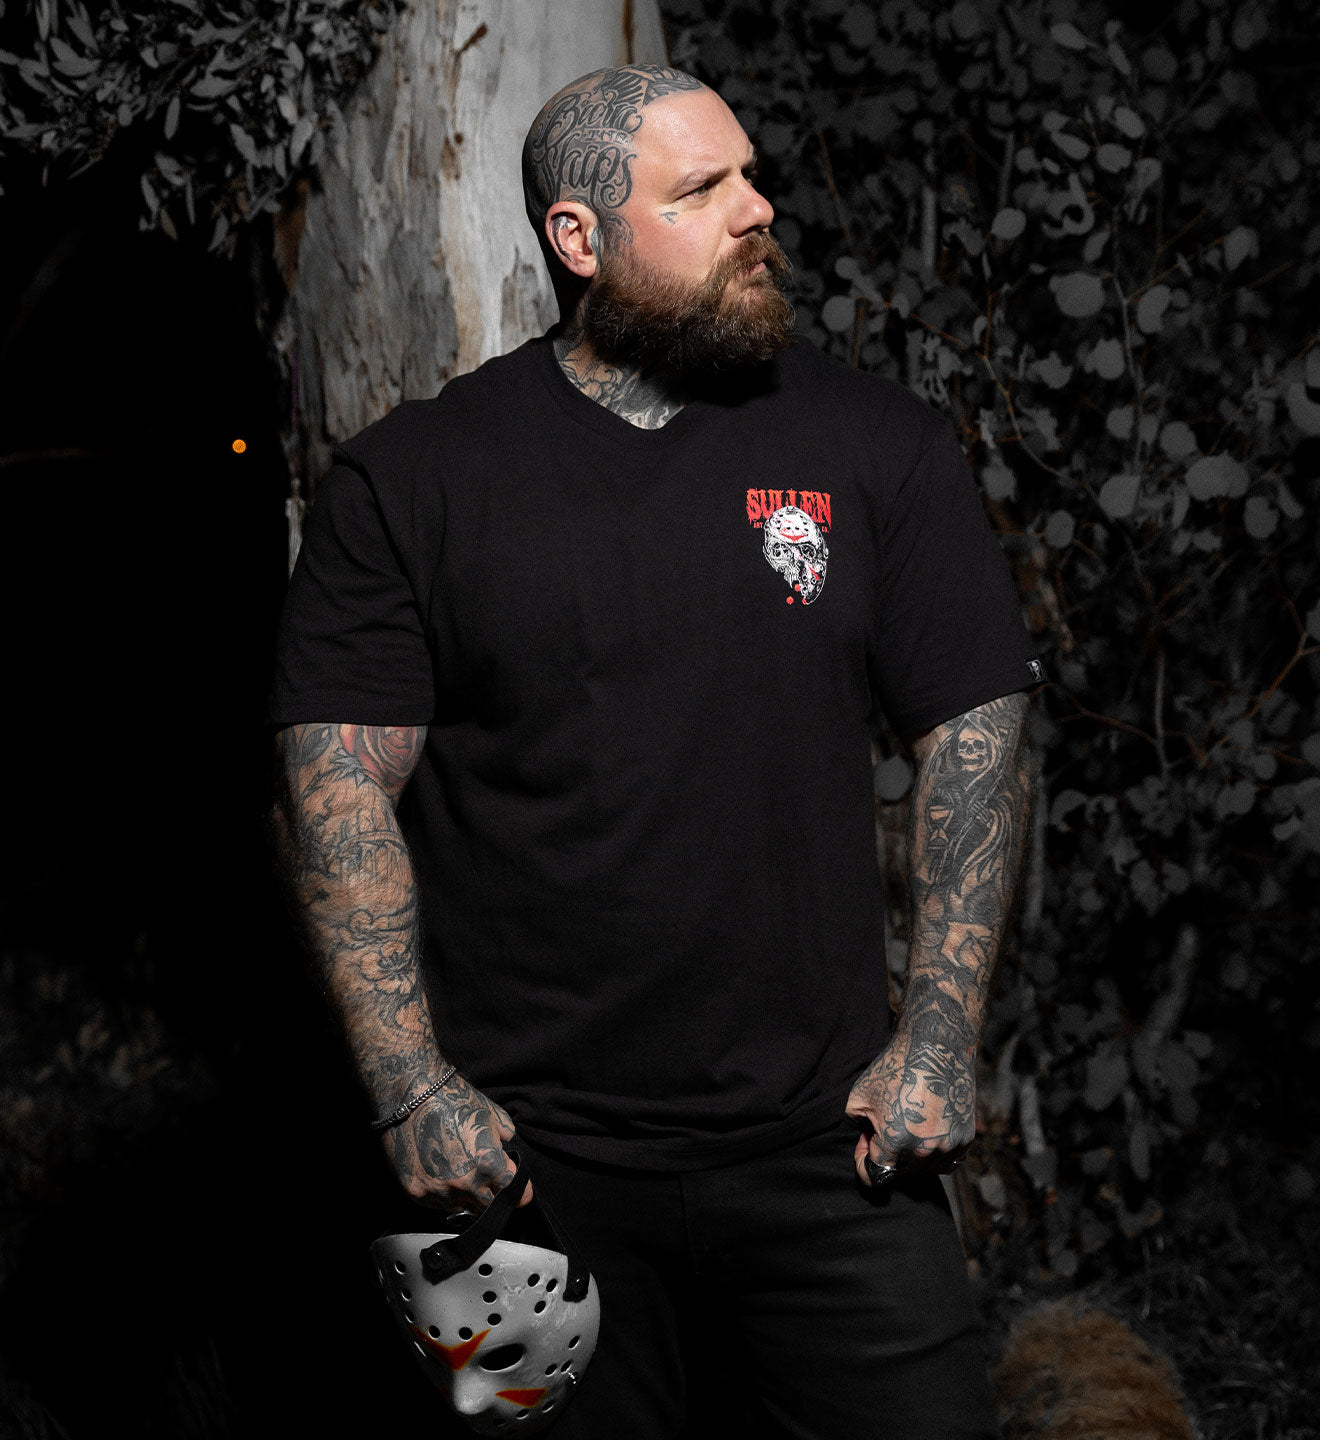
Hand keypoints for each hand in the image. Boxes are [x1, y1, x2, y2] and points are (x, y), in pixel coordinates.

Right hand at [381, 1071, 532, 1215]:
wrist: (411, 1093)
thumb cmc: (453, 1099)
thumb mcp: (492, 1114)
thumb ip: (506, 1141)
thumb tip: (507, 1158)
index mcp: (488, 1164)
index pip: (515, 1194)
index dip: (520, 1191)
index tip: (519, 1189)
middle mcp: (464, 1184)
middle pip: (487, 1207)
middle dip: (491, 1194)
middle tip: (486, 1178)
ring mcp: (438, 1191)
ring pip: (460, 1208)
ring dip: (464, 1196)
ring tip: (457, 1169)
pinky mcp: (415, 1192)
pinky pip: (436, 1204)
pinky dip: (442, 1194)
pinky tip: (439, 1171)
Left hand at [844, 1029, 975, 1186]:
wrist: (937, 1046)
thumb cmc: (894, 1068)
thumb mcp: (859, 1096)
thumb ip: (857, 1127)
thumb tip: (867, 1140)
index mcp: (895, 1142)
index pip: (875, 1176)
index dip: (863, 1161)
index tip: (864, 1141)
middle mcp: (925, 1151)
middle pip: (900, 1172)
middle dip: (886, 1153)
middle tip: (883, 1125)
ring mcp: (948, 1146)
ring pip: (924, 1169)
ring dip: (910, 1154)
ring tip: (905, 1123)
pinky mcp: (966, 1139)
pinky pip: (946, 1160)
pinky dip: (933, 1151)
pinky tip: (925, 1127)